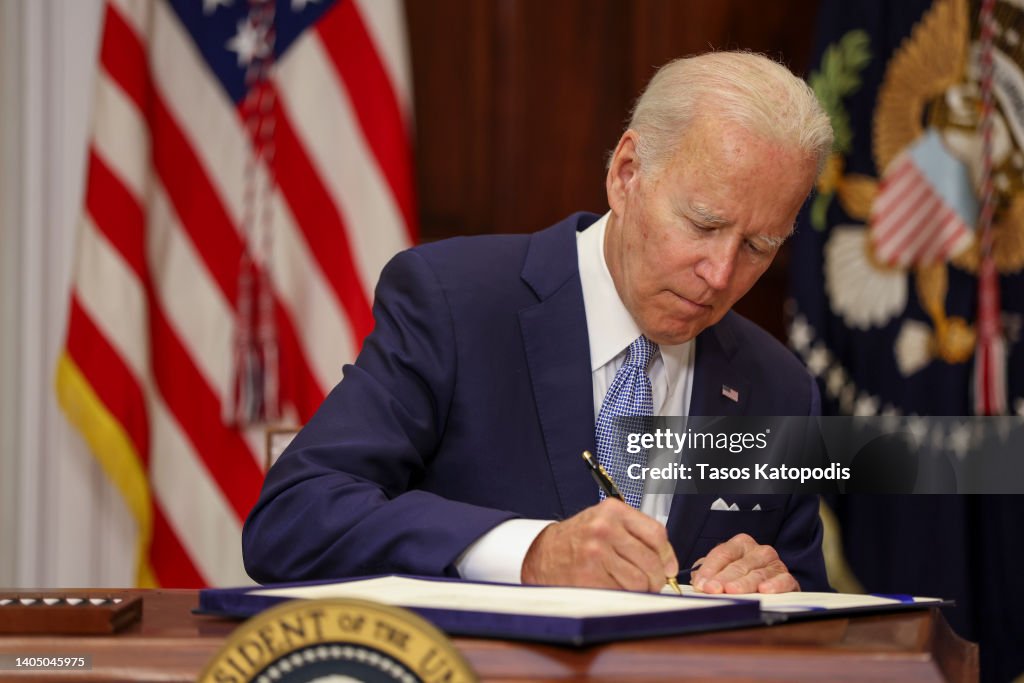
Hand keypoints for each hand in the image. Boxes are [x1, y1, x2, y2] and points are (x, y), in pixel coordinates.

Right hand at [521, 499, 677, 591]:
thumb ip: (635, 533)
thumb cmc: (577, 538)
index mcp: (613, 511)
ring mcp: (596, 553)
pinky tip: (614, 587)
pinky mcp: (589, 576)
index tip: (668, 566)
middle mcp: (604, 529)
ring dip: (640, 589)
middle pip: (651, 561)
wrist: (542, 552)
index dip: (667, 555)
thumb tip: (667, 562)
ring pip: (639, 581)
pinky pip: (621, 593)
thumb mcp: (605, 521)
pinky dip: (623, 595)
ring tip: (630, 585)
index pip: (657, 534)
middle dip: (656, 578)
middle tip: (651, 582)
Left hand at [691, 533, 797, 593]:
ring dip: (744, 584)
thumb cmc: (742, 577)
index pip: (722, 554)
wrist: (773, 585)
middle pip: (738, 565)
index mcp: (740, 544)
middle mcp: (758, 551)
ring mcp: (774, 563)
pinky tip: (764, 590)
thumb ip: (708, 573)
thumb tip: (697, 581)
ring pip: (757, 573)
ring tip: (732, 591)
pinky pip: (783, 579)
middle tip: (713, 589)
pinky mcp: (788, 578)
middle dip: (723, 578)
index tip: (701, 584)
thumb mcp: (722, 571)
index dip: (710, 569)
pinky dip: (774, 585)